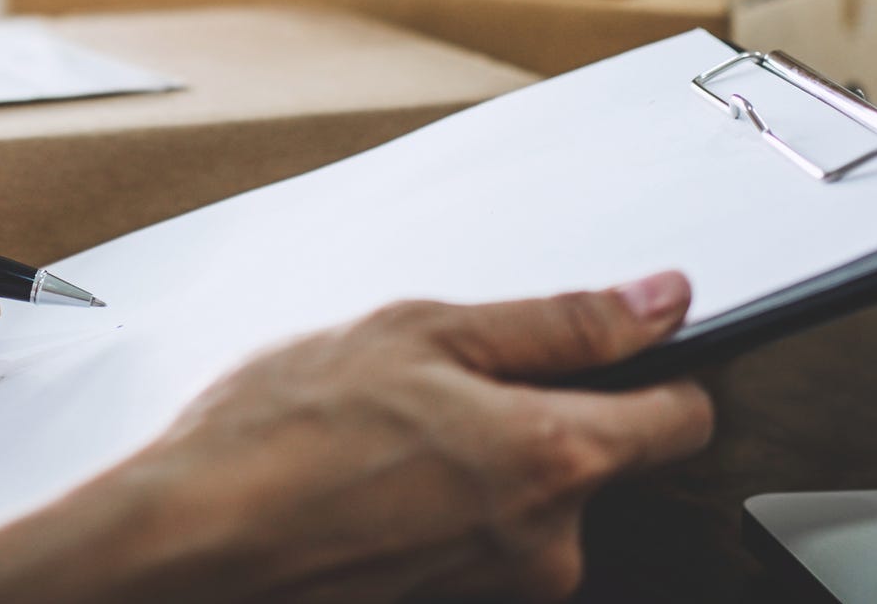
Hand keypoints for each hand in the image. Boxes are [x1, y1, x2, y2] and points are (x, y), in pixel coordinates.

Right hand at [0, 274, 711, 603]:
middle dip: (533, 417)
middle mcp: (547, 543)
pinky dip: (438, 511)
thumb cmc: (281, 432)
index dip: (660, 370)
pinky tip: (370, 484)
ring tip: (384, 438)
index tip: (623, 349)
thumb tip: (658, 301)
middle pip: (594, 462)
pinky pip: (476, 546)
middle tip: (434, 387)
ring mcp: (500, 589)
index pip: (684, 418)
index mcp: (553, 456)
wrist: (193, 539)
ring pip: (527, 505)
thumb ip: (557, 320)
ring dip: (478, 466)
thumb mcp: (419, 330)